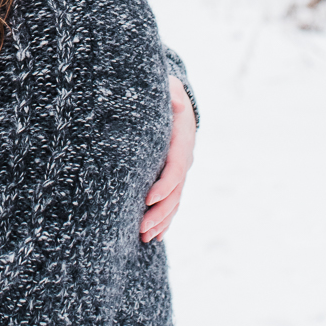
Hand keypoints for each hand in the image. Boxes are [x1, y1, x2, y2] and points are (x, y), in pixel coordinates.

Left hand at [140, 76, 196, 242]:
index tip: (146, 199)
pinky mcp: (174, 177)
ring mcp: (181, 170)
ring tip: (145, 237)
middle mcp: (185, 159)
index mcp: (183, 141)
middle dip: (159, 213)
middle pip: (175, 193)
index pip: (175, 169)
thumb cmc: (167, 92)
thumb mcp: (169, 87)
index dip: (163, 186)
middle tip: (140, 229)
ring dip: (161, 222)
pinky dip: (165, 220)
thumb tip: (176, 103)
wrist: (177, 97)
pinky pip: (172, 202)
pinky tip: (156, 236)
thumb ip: (170, 95)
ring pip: (174, 202)